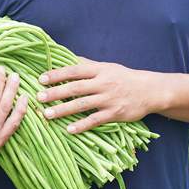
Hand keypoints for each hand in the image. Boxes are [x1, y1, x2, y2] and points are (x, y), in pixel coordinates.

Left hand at [36, 57, 162, 133]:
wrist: (149, 91)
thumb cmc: (124, 77)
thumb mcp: (107, 67)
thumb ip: (87, 65)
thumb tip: (67, 58)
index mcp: (99, 70)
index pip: (74, 70)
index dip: (57, 74)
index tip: (41, 79)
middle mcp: (103, 83)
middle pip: (75, 88)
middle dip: (55, 93)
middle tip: (38, 97)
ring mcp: (108, 99)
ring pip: (82, 104)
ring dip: (63, 110)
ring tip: (47, 114)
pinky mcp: (114, 113)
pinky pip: (95, 120)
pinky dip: (81, 125)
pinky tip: (69, 129)